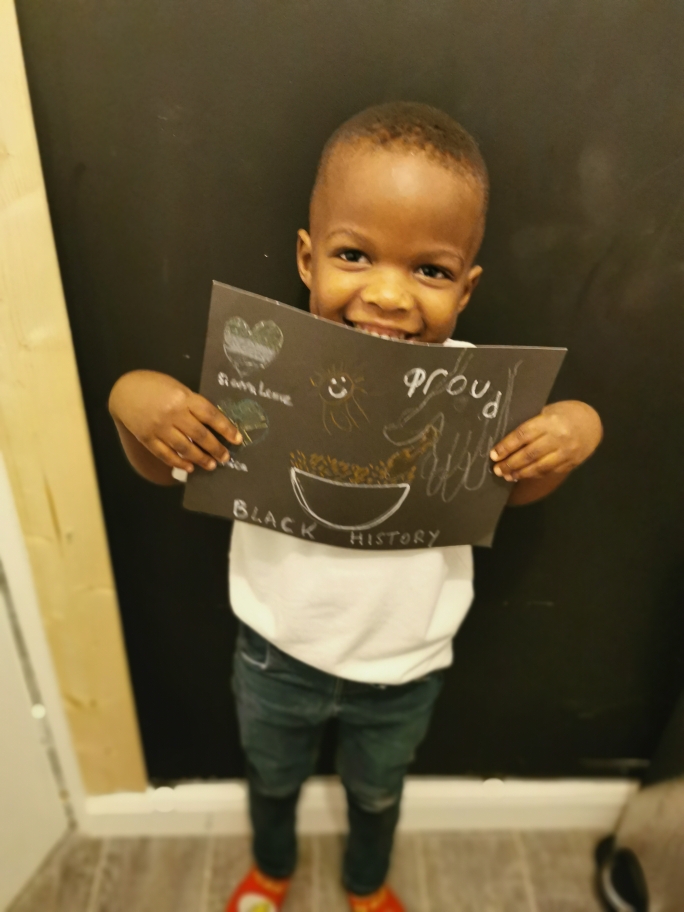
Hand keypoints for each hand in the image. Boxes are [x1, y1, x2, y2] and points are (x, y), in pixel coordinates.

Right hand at [109, 370, 241, 472]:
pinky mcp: (147, 438)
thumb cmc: (155, 386)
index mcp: (183, 397)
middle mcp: (173, 413)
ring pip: (184, 447)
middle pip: (199, 434)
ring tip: (211, 465)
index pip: (210, 415)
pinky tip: (189, 467)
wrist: (124, 390)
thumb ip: (192, 404)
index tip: (237, 439)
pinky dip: (179, 462)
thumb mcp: (177, 388)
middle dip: (215, 448)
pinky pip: (165, 454)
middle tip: (225, 458)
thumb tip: (213, 425)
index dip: (226, 428)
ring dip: (200, 458)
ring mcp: (159, 427)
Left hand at [490, 400, 601, 481]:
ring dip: (520, 473)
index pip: (523, 435)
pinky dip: (533, 475)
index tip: (494, 455)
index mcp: (549, 421)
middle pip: (529, 454)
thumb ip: (531, 425)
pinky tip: (522, 476)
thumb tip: (505, 441)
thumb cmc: (563, 414)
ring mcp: (566, 452)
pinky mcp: (570, 463)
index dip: (506, 446)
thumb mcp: (547, 412)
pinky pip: (548, 471)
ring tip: (507, 475)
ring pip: (538, 466)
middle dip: (510, 463)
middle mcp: (558, 438)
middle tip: (497, 469)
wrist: (592, 424)